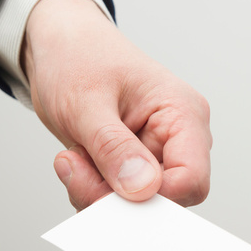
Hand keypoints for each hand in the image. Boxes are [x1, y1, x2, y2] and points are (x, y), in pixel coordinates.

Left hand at [22, 0, 211, 210]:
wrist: (58, 46)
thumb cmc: (77, 56)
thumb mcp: (86, 100)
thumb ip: (113, 146)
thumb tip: (142, 189)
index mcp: (183, 112)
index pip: (192, 177)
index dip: (156, 196)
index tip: (112, 190)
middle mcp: (178, 137)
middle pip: (167, 198)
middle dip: (119, 197)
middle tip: (77, 170)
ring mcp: (157, 153)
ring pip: (140, 204)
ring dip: (99, 192)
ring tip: (72, 158)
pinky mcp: (135, 165)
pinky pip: (121, 198)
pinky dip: (93, 190)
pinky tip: (76, 162)